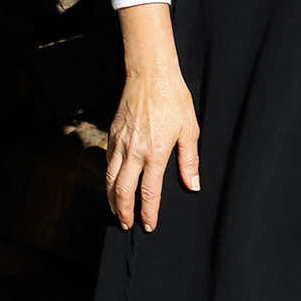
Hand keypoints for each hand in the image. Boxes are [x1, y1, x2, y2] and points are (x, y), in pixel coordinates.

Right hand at [104, 66, 200, 231]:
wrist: (150, 75)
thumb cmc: (173, 99)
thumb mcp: (189, 129)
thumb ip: (189, 160)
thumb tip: (192, 185)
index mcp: (155, 153)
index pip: (149, 192)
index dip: (148, 212)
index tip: (148, 225)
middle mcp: (134, 151)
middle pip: (123, 191)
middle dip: (124, 212)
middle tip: (127, 224)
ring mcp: (120, 143)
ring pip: (110, 179)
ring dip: (112, 199)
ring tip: (117, 211)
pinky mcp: (112, 134)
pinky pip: (107, 162)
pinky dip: (108, 178)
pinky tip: (112, 184)